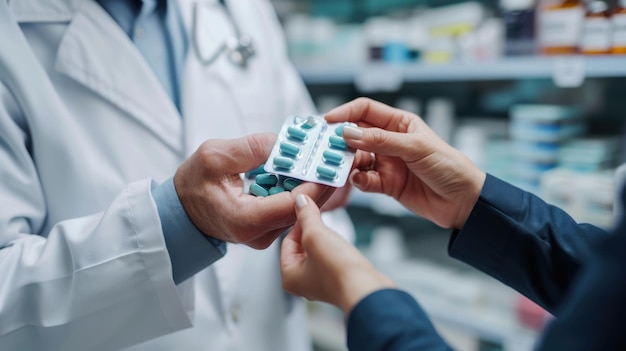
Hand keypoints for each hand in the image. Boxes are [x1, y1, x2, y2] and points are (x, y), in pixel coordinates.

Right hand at [174, 133, 335, 248]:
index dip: (314, 183)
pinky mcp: (266, 229)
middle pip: (301, 209)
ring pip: (298, 210)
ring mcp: (264, 234)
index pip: (292, 204)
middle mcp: (259, 234)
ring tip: (323, 159)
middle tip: (334, 158)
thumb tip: (283, 142)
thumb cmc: (192, 184)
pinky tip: (306, 169)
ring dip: (311, 184)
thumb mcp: (214, 156)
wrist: (180, 209)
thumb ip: (251, 148)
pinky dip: (299, 188)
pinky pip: (290, 209)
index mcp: (246, 220)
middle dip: (319, 182)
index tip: (327, 163)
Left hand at [280, 194, 393, 313]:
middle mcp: (303, 282)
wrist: (367, 289)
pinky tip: (342, 245)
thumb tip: (300, 201)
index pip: (286, 242)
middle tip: (320, 217)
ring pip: (317, 251)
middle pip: (301, 246)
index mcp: (289, 276)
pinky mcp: (338, 280)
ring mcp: (321, 283)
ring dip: (324, 238)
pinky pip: (331, 258)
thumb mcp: (316, 235)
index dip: (297, 224)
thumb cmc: (339, 272)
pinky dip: (335, 248)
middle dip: (311, 230)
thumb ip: (306, 216)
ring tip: (332, 233)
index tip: (307, 210)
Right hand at [325, 98, 485, 228]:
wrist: (464, 202)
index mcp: (399, 123)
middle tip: (326, 148)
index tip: (328, 122)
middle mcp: (390, 141)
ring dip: (348, 162)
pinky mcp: (386, 184)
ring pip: (357, 159)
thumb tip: (349, 133)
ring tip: (341, 167)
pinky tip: (360, 181)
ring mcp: (387, 163)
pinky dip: (359, 180)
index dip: (345, 113)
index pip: (365, 110)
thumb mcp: (415, 147)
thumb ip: (380, 140)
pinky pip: (364, 180)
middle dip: (341, 140)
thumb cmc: (448, 166)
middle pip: (356, 135)